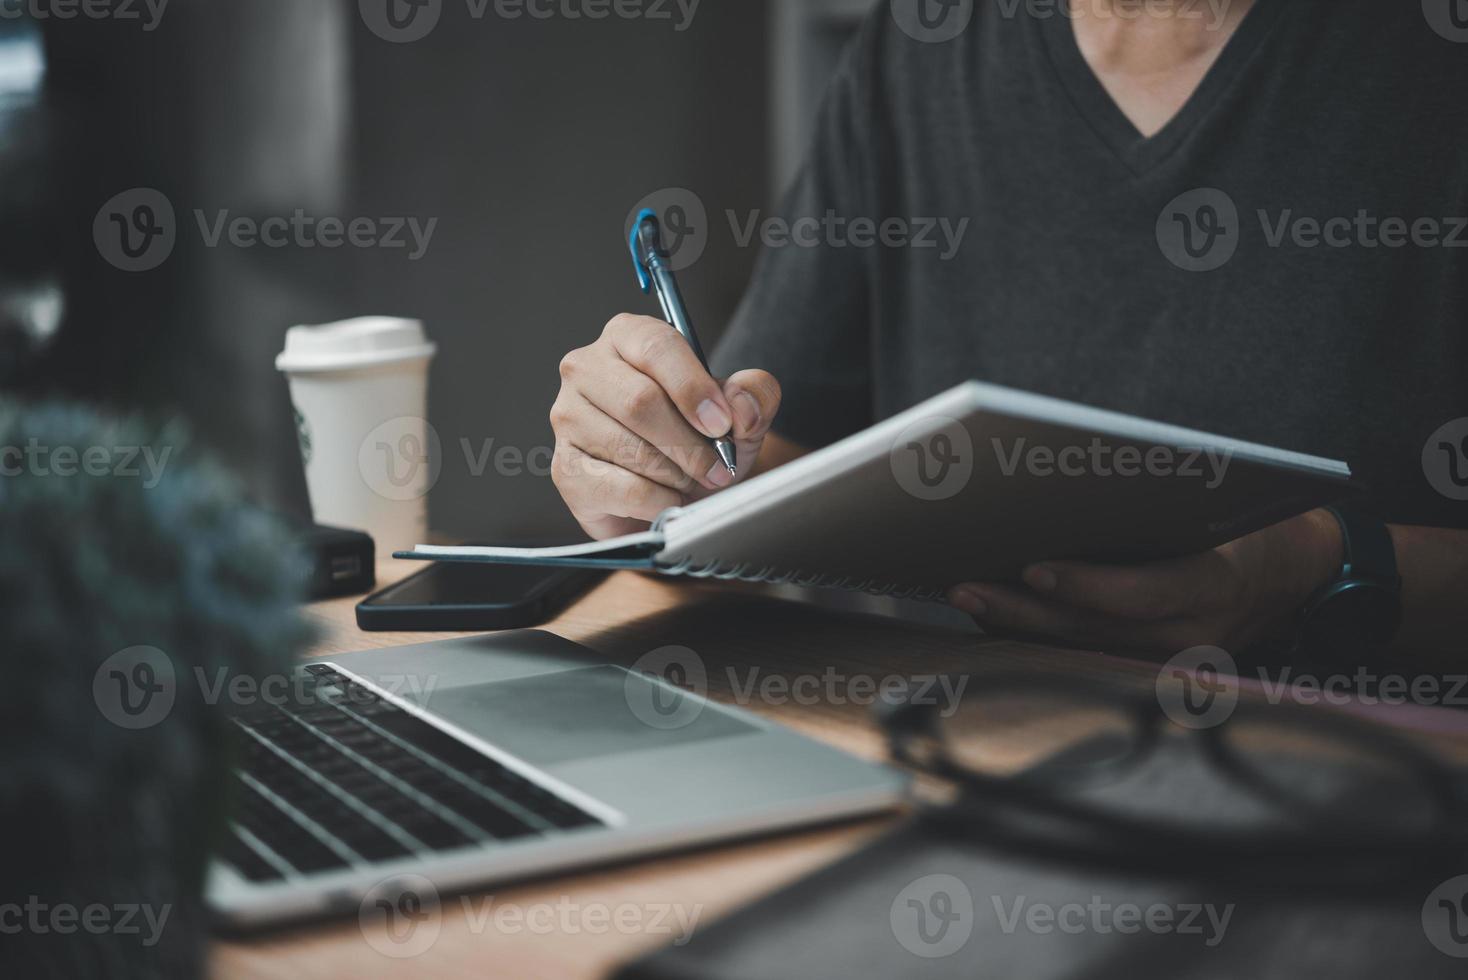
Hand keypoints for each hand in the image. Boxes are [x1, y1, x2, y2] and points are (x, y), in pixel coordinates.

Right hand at [550, 314, 781, 539]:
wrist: (675, 491)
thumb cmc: (699, 439)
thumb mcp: (739, 412)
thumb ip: (754, 395)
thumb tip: (741, 406)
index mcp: (628, 336)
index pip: (657, 347)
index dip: (694, 388)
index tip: (722, 424)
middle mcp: (586, 368)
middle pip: (640, 400)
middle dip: (690, 444)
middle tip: (718, 468)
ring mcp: (567, 418)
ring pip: (629, 448)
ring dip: (676, 474)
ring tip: (692, 481)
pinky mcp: (565, 468)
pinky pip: (619, 487)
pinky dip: (658, 500)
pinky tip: (669, 499)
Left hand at [948, 510, 1345, 656]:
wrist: (1298, 573)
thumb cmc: (1251, 521)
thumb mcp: (1223, 503)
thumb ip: (1161, 504)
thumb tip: (1071, 489)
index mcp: (1215, 585)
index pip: (1142, 594)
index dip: (1085, 586)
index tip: (1032, 568)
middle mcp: (1192, 634)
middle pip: (1094, 629)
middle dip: (1022, 609)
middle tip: (965, 587)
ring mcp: (1171, 658)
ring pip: (1081, 646)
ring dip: (1018, 624)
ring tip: (966, 596)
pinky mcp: (1152, 665)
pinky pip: (1086, 651)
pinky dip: (1039, 633)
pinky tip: (995, 613)